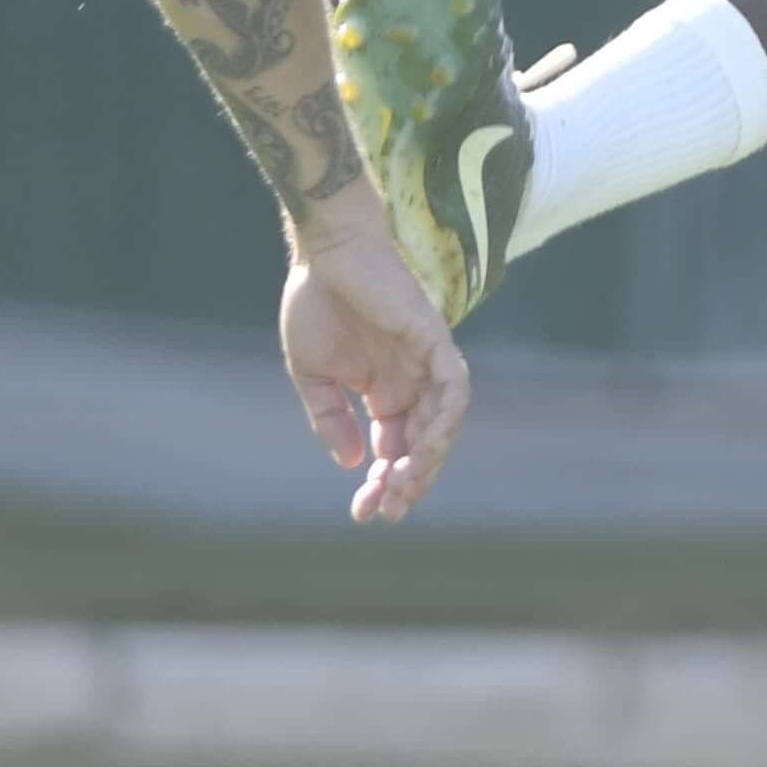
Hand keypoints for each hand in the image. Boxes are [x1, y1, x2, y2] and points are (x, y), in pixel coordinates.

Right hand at [280, 202, 468, 525]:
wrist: (325, 253)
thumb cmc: (316, 302)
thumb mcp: (313, 375)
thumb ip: (330, 418)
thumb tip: (349, 463)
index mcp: (383, 392)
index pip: (391, 450)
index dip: (379, 482)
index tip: (361, 513)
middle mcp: (410, 383)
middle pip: (420, 445)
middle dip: (406, 482)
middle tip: (387, 511)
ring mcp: (426, 363)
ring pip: (442, 424)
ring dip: (428, 460)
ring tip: (403, 488)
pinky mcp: (435, 341)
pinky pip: (454, 388)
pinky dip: (444, 420)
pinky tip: (426, 448)